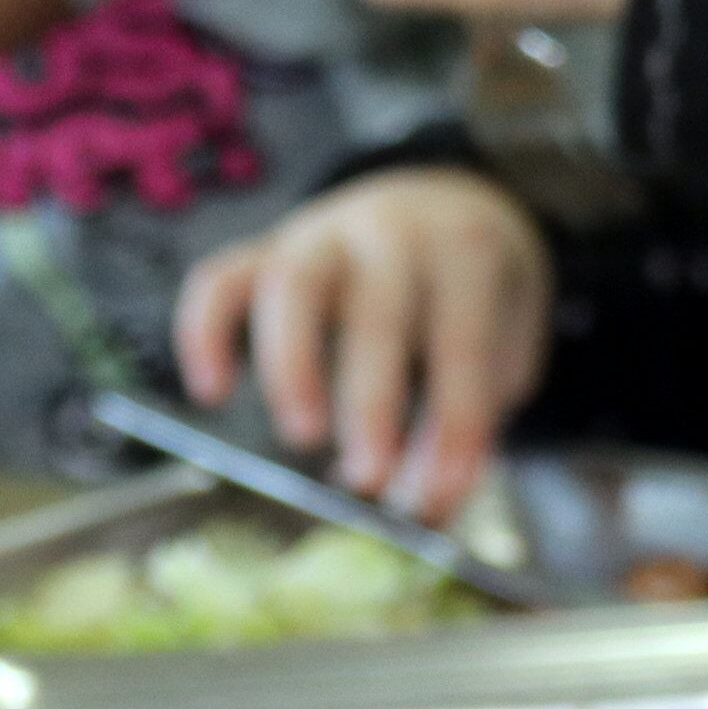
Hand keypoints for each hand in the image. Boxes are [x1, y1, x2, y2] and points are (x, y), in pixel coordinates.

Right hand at [176, 169, 550, 522]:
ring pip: (292, 285)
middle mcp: (390, 231)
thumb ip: (466, 421)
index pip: (461, 337)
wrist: (445, 203)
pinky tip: (212, 391)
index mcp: (464, 248)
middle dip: (371, 401)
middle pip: (375, 310)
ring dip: (292, 364)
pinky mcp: (266, 249)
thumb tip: (426, 506)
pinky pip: (222, 279)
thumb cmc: (475, 297)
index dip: (455, 419)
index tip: (443, 491)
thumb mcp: (502, 349)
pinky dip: (205, 331)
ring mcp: (321, 234)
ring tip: (303, 436)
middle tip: (370, 477)